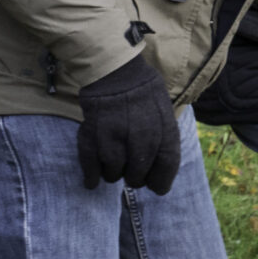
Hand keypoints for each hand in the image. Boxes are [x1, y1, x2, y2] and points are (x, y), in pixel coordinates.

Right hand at [76, 56, 179, 193]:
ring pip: (113, 174)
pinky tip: (92, 181)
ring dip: (113, 174)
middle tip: (132, 174)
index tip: (156, 187)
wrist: (116, 71)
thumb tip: (163, 171)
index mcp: (165, 131)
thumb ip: (165, 141)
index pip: (167, 167)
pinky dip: (91, 176)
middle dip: (135, 179)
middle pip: (138, 176)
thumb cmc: (144, 93)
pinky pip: (90, 166)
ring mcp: (116, 137)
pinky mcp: (92, 135)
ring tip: (114, 166)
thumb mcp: (166, 114)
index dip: (161, 181)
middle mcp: (142, 137)